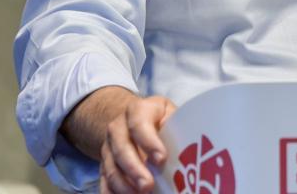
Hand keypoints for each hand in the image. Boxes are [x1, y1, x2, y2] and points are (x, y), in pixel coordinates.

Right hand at [62, 86, 176, 193]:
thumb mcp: (171, 116)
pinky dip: (113, 192)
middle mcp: (118, 128)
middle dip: (134, 169)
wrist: (133, 121)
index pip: (138, 122)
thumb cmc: (161, 121)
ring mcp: (109, 147)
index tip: (161, 159)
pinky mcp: (104, 165)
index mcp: (138, 110)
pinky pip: (104, 181)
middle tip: (147, 186)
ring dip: (124, 185)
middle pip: (122, 148)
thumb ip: (177, 130)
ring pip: (111, 167)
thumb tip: (193, 155)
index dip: (149, 142)